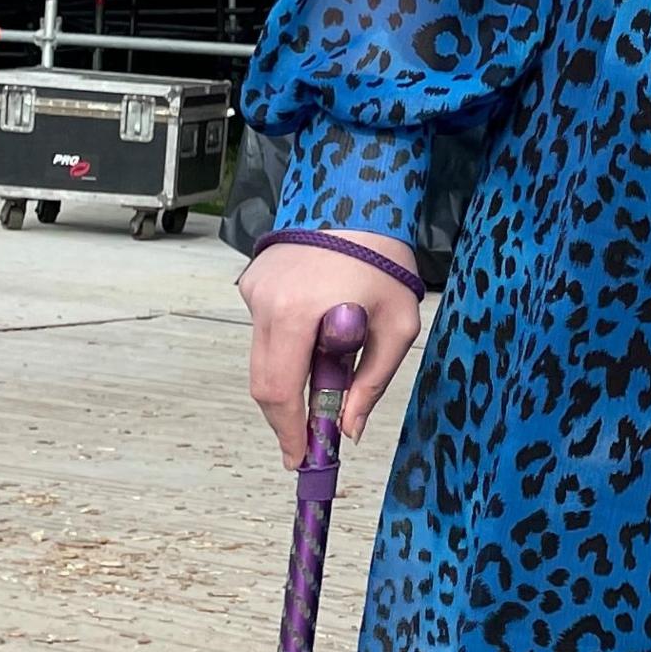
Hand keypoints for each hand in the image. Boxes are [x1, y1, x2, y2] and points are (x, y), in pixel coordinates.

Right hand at [236, 233, 426, 463]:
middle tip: (307, 440)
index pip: (280, 390)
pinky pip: (265, 330)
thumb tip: (349, 429)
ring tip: (327, 375)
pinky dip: (287, 345)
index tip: (301, 456)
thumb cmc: (385, 259)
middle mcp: (265, 303)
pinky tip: (318, 331)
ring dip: (289, 378)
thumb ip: (372, 381)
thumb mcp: (398, 325)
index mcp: (298, 314)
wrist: (357, 195)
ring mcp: (253, 290)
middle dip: (285, 417)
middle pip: (263, 382)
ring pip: (262, 358)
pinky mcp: (252, 281)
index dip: (288, 430)